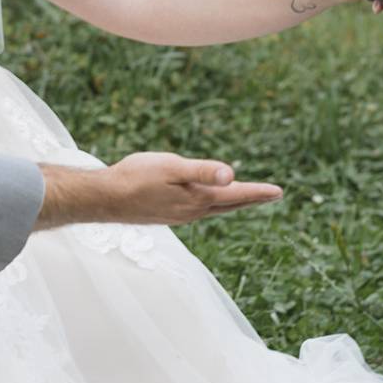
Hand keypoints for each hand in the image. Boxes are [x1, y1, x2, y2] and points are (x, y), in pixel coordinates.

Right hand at [37, 153, 282, 228]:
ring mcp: (179, 216)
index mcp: (197, 199)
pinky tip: (206, 202)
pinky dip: (213, 205)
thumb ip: (201, 171)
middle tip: (273, 195)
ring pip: (215, 209)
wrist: (103, 198)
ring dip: (233, 203)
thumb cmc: (134, 178)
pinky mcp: (167, 214)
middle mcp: (192, 212)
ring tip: (246, 198)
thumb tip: (231, 175)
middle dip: (252, 199)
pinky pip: (199, 210)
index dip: (258, 192)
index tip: (279, 191)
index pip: (236, 194)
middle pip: (230, 205)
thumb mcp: (170, 167)